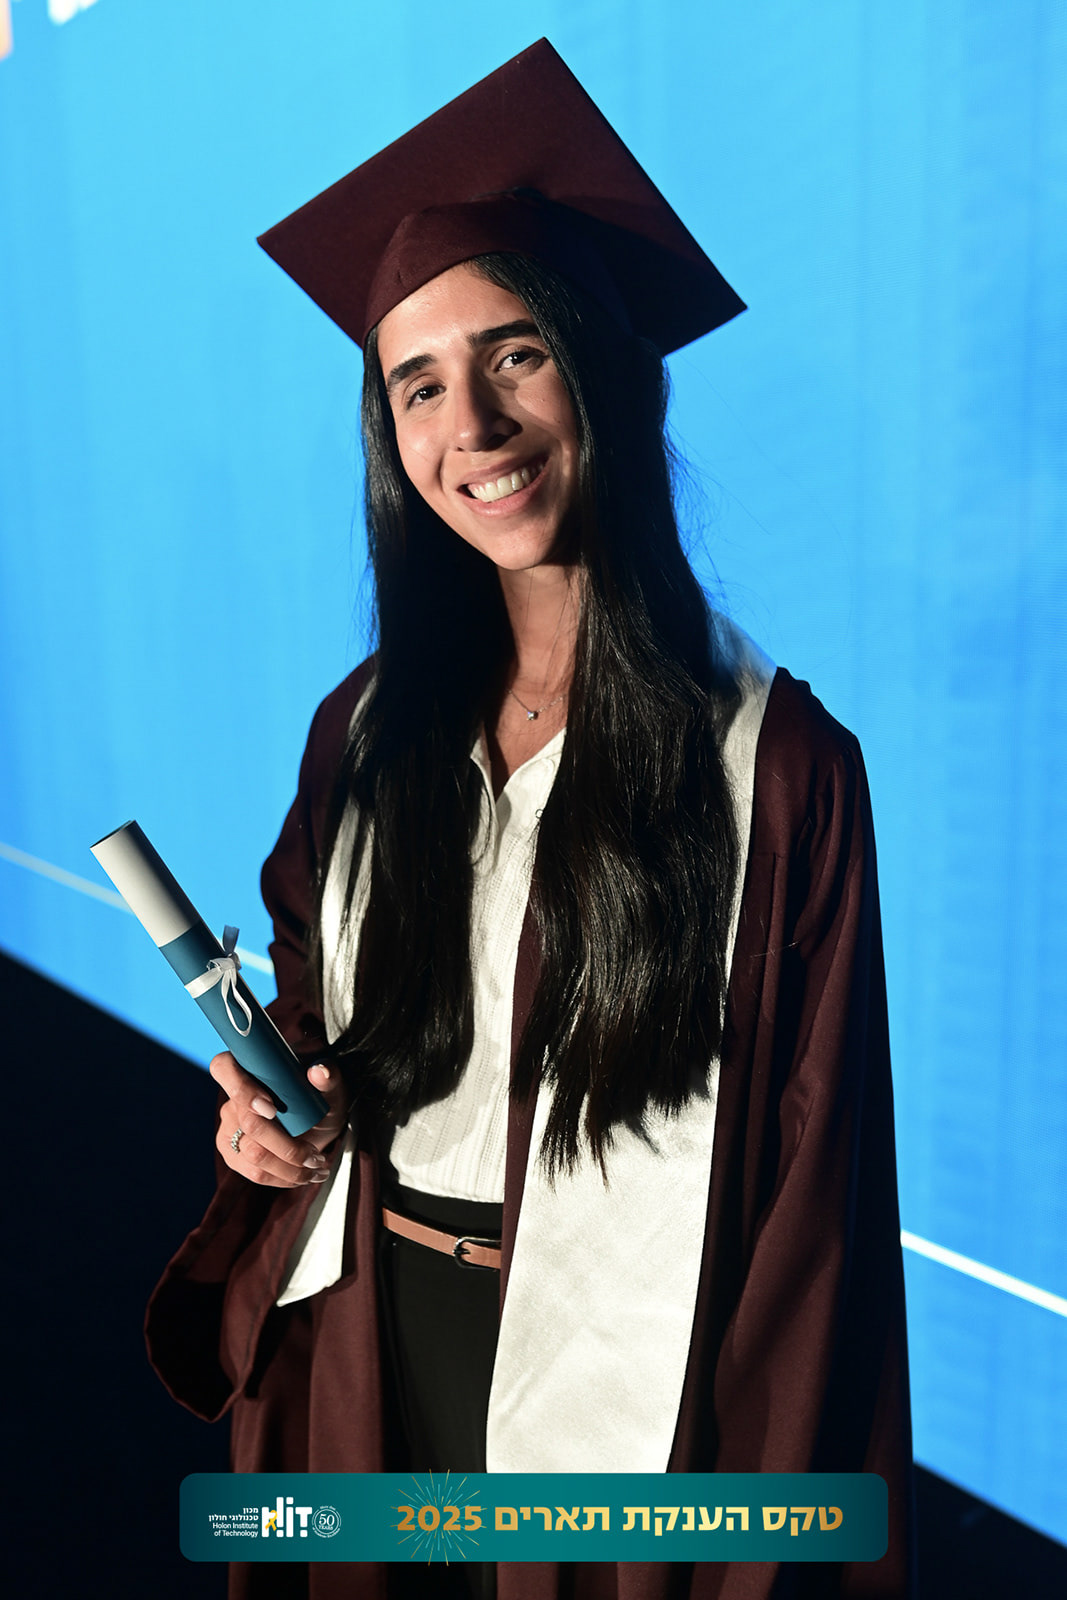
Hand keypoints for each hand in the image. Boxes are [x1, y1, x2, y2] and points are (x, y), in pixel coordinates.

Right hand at [211, 1051, 348, 1187]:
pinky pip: (254, 1173)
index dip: (243, 1090)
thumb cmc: (320, 1098)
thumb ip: (329, 1077)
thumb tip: (320, 1072)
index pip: (224, 1068)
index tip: (272, 1109)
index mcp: (248, 1068)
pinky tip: (305, 1176)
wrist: (318, 1122)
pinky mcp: (233, 1154)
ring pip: (253, 1155)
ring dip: (290, 1168)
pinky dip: (284, 1178)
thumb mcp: (332, 1087)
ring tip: (317, 1168)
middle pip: (250, 1125)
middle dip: (288, 1147)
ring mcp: (229, 1128)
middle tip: (316, 1156)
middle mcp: (233, 1099)